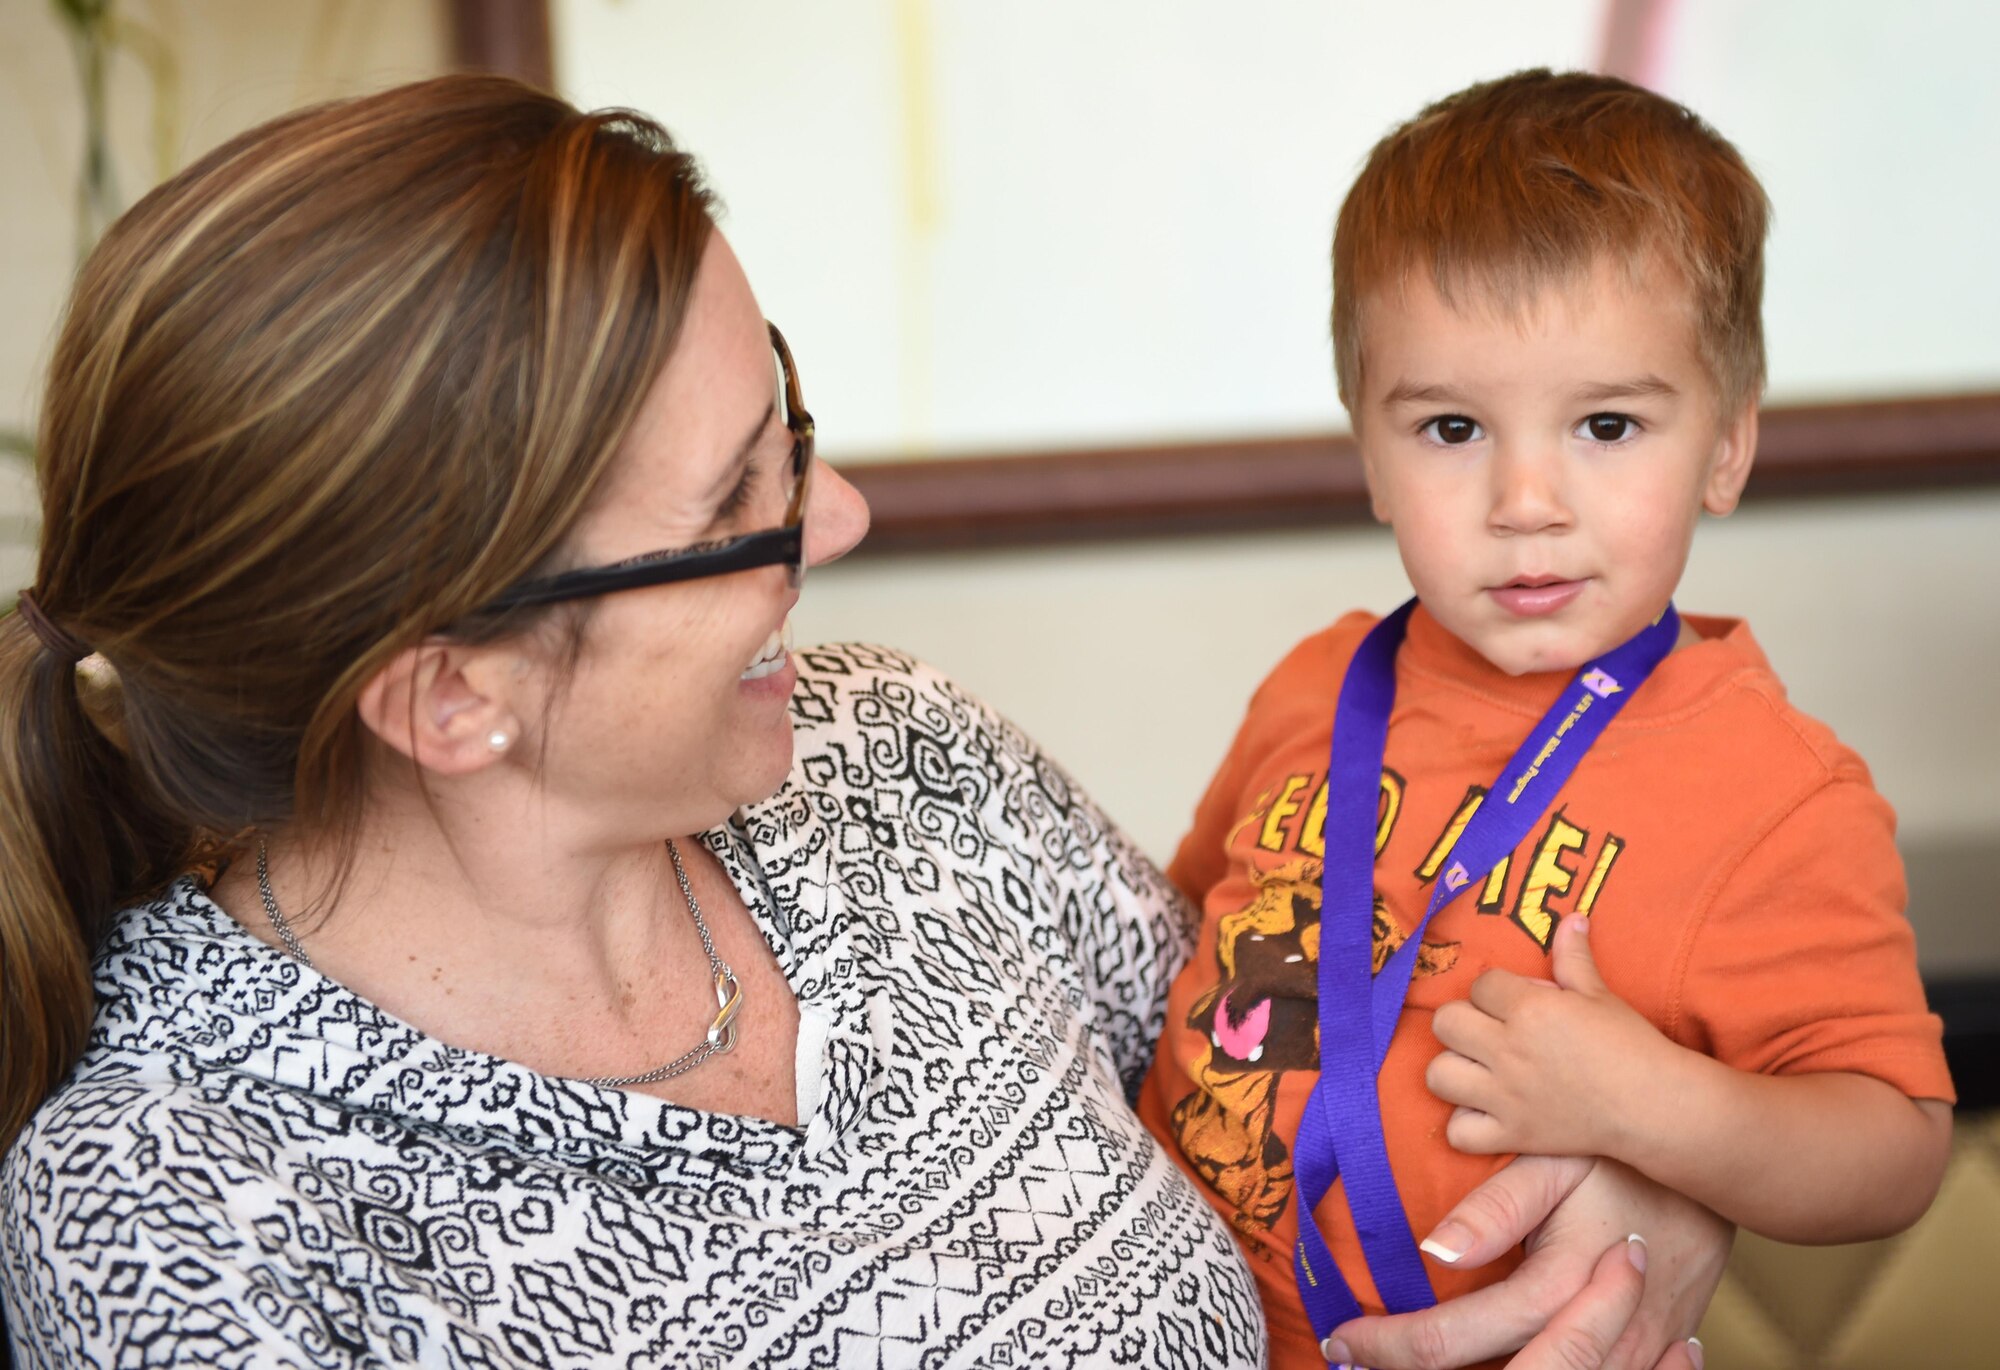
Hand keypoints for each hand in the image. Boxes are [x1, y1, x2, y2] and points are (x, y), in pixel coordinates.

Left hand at [1323, 1154, 1731, 1369]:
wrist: (1723, 1164)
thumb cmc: (1624, 1152)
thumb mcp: (1557, 1159)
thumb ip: (1496, 1209)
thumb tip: (1433, 1249)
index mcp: (1562, 1283)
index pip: (1461, 1336)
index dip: (1394, 1344)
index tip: (1343, 1336)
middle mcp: (1600, 1333)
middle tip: (1359, 1357)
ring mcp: (1636, 1356)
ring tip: (1413, 1365)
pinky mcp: (1657, 1359)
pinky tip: (1495, 1367)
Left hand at [1427, 915, 1664, 1157]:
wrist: (1655, 1106)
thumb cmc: (1630, 1045)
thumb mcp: (1600, 995)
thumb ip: (1573, 957)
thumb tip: (1572, 917)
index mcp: (1530, 1009)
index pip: (1481, 984)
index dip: (1495, 990)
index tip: (1515, 1002)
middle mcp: (1509, 1050)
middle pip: (1445, 1022)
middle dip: (1463, 1022)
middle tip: (1488, 1032)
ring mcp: (1506, 1096)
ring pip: (1438, 1075)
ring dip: (1454, 1070)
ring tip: (1478, 1070)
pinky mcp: (1512, 1134)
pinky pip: (1459, 1133)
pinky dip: (1466, 1125)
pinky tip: (1486, 1113)